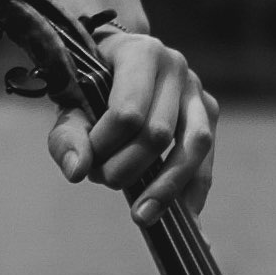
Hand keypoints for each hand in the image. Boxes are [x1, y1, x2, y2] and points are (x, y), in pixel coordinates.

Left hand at [50, 26, 217, 216]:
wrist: (114, 57)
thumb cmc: (88, 81)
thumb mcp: (69, 101)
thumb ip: (67, 135)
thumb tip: (77, 172)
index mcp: (140, 53)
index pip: (127, 113)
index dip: (104, 146)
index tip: (87, 159)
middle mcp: (175, 67)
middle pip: (158, 134)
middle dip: (127, 168)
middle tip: (102, 178)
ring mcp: (196, 91)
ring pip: (194, 146)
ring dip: (167, 188)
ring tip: (142, 217)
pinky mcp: (208, 114)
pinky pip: (206, 159)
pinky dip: (193, 191)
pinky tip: (186, 221)